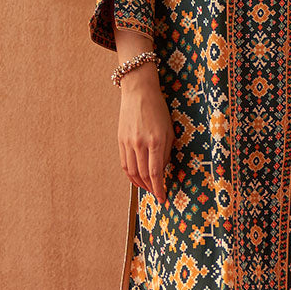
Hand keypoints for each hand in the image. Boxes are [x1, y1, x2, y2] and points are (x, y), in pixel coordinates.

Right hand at [117, 64, 173, 201]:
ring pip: (132, 172)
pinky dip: (130, 175)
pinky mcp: (120, 140)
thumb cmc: (158, 109)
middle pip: (143, 175)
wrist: (138, 91)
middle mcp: (140, 143)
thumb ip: (167, 151)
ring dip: (140, 184)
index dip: (159, 188)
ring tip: (148, 188)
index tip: (163, 198)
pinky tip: (136, 179)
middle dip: (151, 188)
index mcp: (156, 141)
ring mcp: (128, 142)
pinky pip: (124, 163)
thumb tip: (162, 169)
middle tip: (157, 194)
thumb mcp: (169, 129)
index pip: (155, 172)